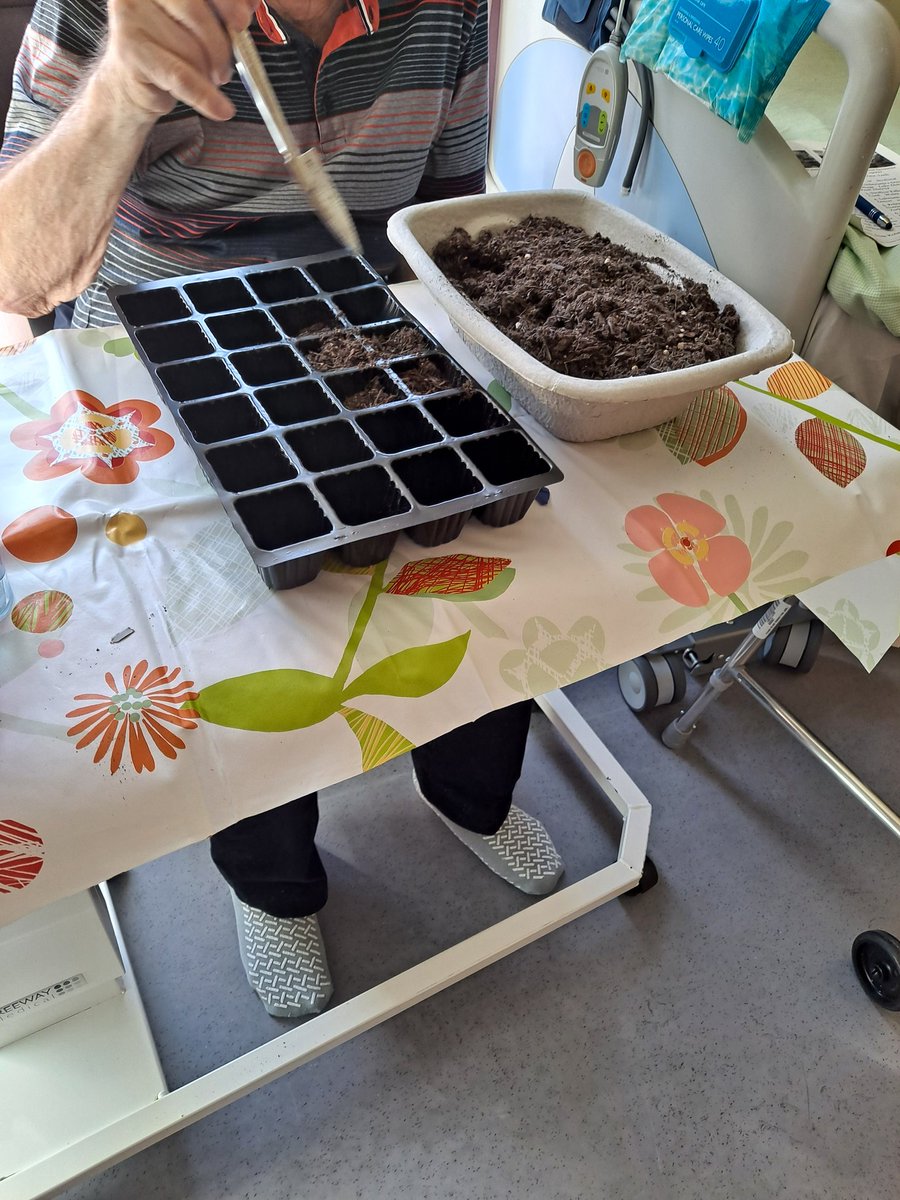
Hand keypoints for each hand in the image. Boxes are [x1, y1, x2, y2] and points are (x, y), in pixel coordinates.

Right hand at [97, 0, 258, 122]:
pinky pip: (181, 75)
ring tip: (203, 78)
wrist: (132, 77)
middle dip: (220, 44)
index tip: (242, 20)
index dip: (226, 3)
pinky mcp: (131, 51)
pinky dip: (205, 96)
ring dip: (207, 72)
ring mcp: (131, 17)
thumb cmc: (168, 43)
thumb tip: (250, 4)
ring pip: (192, 49)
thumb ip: (222, 10)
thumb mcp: (199, 22)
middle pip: (197, 13)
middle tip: (226, 67)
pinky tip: (221, 109)